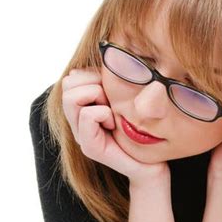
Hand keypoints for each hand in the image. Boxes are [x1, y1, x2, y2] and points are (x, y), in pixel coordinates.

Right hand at [62, 68, 168, 186]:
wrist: (153, 166)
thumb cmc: (143, 132)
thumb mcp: (126, 99)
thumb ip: (111, 83)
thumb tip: (106, 56)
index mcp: (84, 107)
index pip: (72, 76)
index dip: (93, 76)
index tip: (112, 93)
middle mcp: (78, 121)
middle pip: (68, 83)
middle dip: (93, 84)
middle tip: (112, 102)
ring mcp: (81, 135)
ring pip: (71, 97)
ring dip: (97, 98)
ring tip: (112, 114)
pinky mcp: (89, 148)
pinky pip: (87, 115)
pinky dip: (104, 113)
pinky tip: (115, 125)